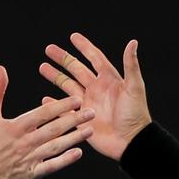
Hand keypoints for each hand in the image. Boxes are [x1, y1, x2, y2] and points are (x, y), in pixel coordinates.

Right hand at [0, 66, 93, 178]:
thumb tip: (2, 69)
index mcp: (15, 127)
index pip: (42, 114)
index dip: (60, 106)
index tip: (76, 99)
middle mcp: (24, 142)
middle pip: (53, 129)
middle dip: (74, 120)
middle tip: (91, 112)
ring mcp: (28, 159)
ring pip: (55, 147)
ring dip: (74, 138)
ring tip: (89, 130)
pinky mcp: (31, 174)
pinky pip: (50, 167)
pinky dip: (64, 161)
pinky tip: (78, 153)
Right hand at [39, 33, 150, 161]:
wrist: (131, 142)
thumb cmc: (136, 114)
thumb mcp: (134, 87)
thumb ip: (131, 65)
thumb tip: (133, 42)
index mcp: (109, 79)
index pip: (94, 58)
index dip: (84, 47)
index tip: (73, 36)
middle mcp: (97, 89)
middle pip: (76, 69)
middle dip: (63, 59)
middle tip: (48, 49)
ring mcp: (88, 104)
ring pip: (68, 86)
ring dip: (55, 77)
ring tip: (42, 67)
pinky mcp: (82, 119)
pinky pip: (65, 110)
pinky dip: (54, 104)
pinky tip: (44, 98)